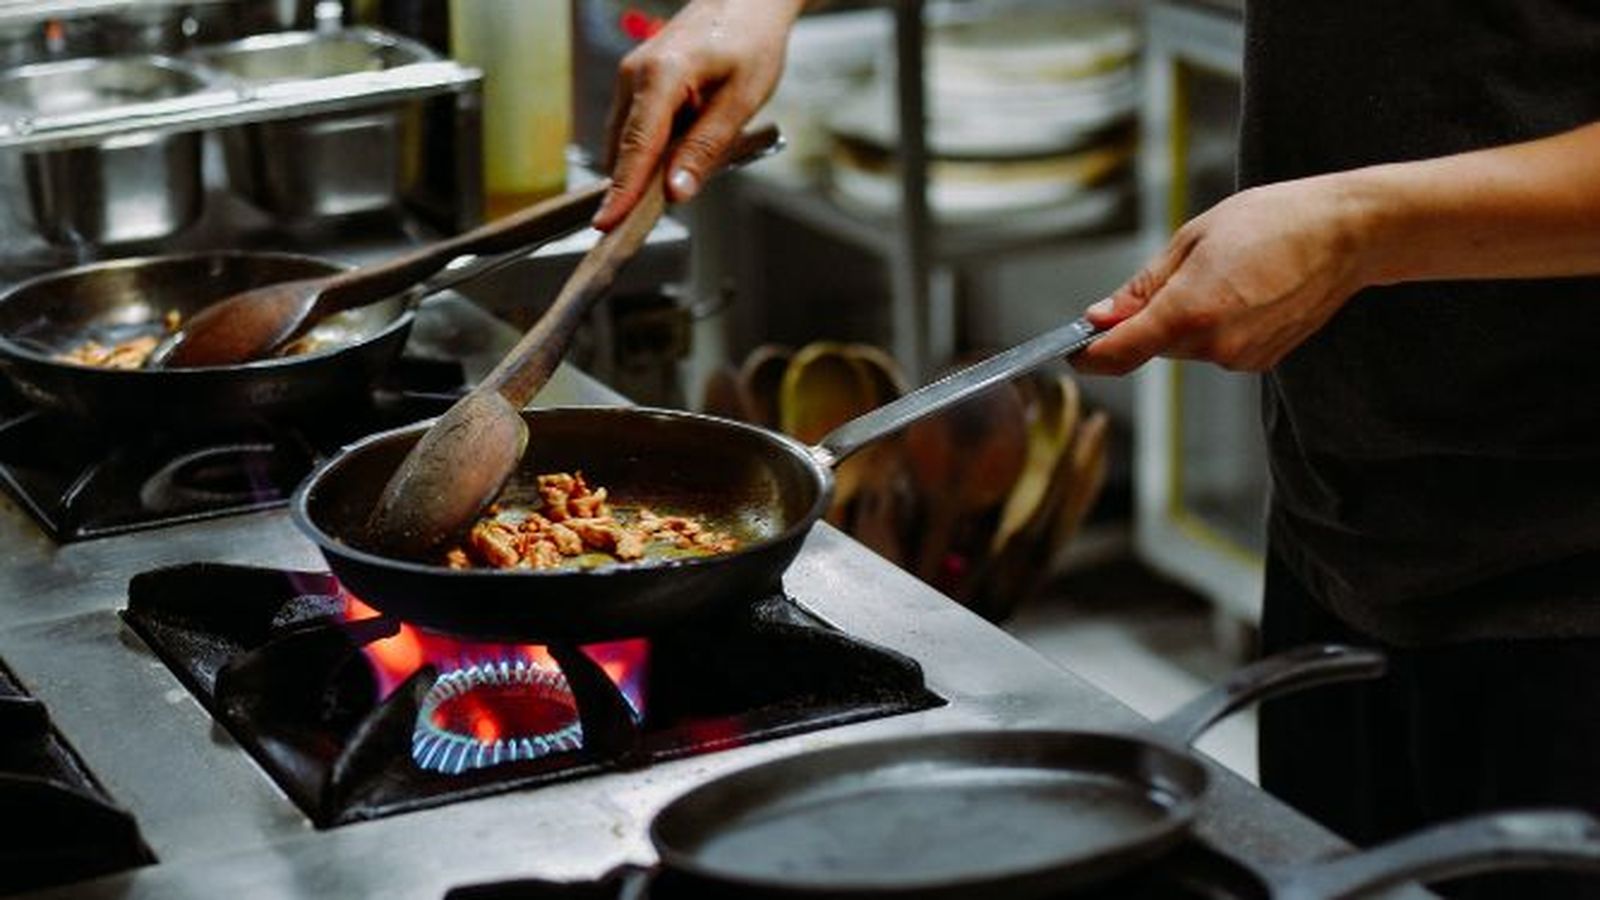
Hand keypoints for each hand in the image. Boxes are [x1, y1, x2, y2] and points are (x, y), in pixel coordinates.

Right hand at [592, 0, 804, 230]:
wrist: (746, 2)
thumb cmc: (750, 42)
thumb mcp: (740, 101)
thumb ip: (706, 148)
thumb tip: (676, 192)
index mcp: (661, 75)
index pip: (636, 146)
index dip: (623, 190)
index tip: (607, 224)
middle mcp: (634, 74)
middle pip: (624, 148)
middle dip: (634, 186)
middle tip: (653, 218)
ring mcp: (630, 76)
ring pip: (627, 141)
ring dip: (648, 166)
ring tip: (689, 165)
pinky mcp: (635, 82)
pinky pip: (634, 127)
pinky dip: (652, 148)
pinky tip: (683, 146)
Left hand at [1074, 174, 1375, 374]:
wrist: (1347, 233)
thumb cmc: (1273, 221)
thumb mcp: (1193, 238)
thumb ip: (1142, 287)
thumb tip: (1100, 316)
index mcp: (1188, 313)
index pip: (1117, 353)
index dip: (1088, 354)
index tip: (1073, 349)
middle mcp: (1213, 346)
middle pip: (1152, 345)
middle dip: (1150, 318)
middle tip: (1184, 270)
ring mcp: (1240, 358)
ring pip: (1186, 346)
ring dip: (1188, 319)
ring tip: (1228, 273)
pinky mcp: (1262, 361)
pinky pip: (1218, 347)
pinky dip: (1218, 325)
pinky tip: (1247, 291)